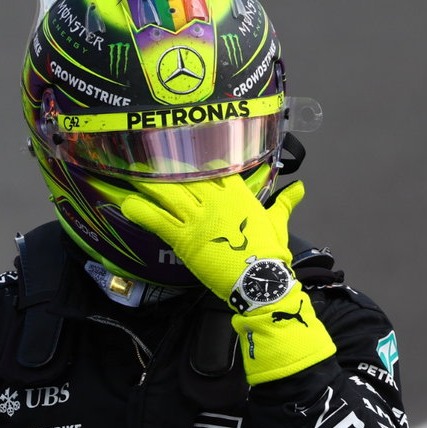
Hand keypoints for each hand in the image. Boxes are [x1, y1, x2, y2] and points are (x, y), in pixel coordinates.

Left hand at [112, 176, 303, 302]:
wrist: (260, 280)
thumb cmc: (270, 254)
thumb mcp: (278, 223)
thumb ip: (284, 203)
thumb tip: (300, 188)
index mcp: (238, 194)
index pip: (214, 168)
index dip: (196, 158)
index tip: (181, 147)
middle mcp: (215, 200)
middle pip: (185, 176)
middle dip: (164, 167)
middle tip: (145, 157)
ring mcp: (198, 217)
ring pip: (167, 193)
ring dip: (147, 183)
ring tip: (129, 175)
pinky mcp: (184, 238)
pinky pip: (157, 220)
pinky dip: (141, 211)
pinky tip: (126, 204)